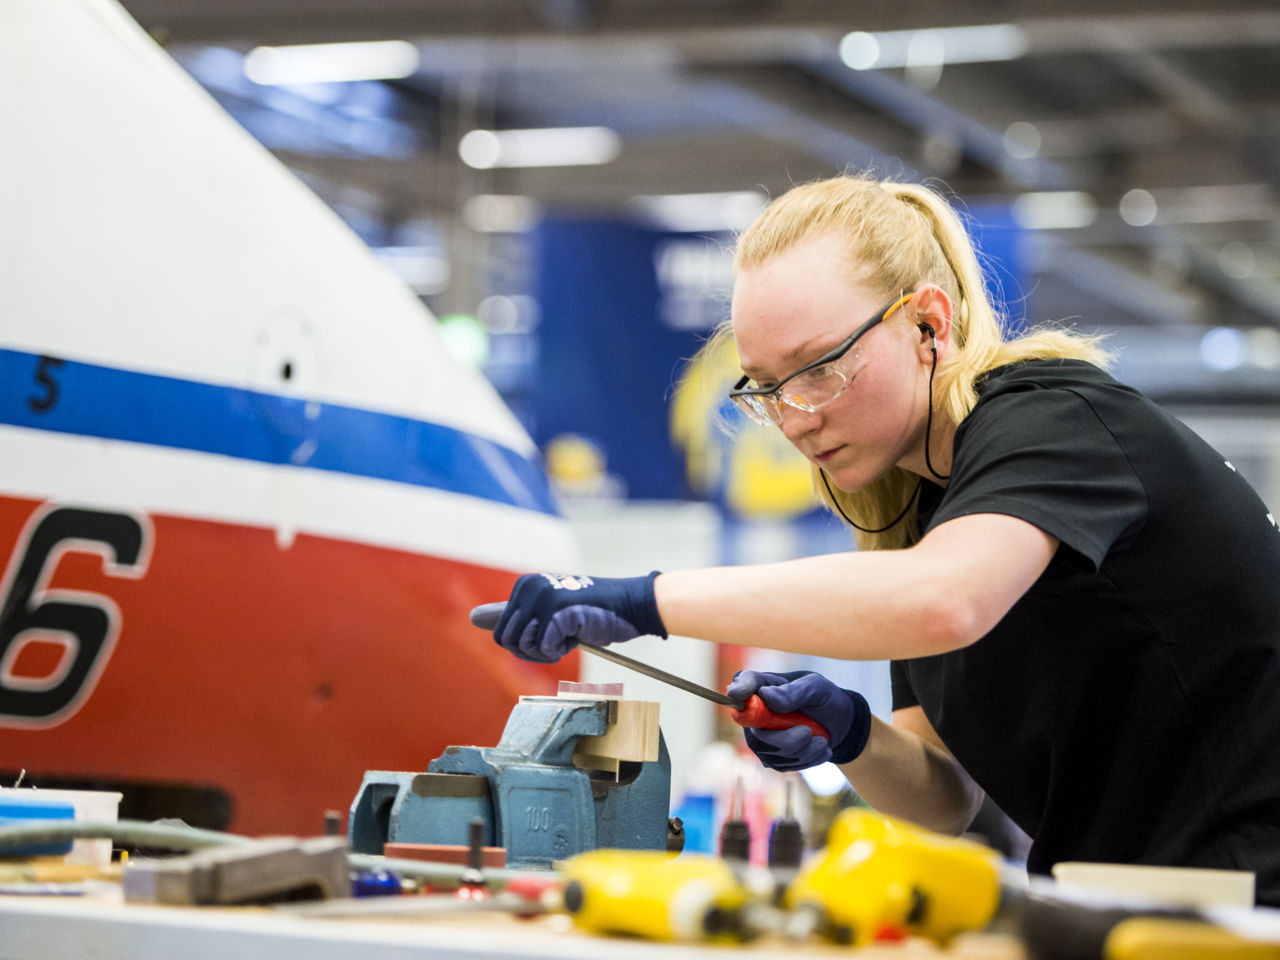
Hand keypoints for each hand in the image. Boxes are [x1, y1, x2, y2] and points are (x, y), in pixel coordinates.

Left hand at [493, 572, 666, 662]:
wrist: (632, 605)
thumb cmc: (593, 612)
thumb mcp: (548, 611)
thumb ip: (513, 616)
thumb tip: (472, 617)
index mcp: (523, 585)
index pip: (503, 632)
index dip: (528, 644)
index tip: (553, 630)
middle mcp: (528, 587)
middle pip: (508, 642)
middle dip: (533, 651)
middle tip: (559, 638)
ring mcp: (542, 598)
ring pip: (524, 647)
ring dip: (547, 652)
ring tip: (568, 634)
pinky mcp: (556, 612)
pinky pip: (546, 650)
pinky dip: (563, 650)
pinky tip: (579, 633)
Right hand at [727, 670, 870, 770]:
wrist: (839, 723)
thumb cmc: (824, 699)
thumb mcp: (817, 689)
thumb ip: (794, 692)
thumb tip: (766, 697)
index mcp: (763, 685)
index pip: (743, 683)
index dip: (739, 690)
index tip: (739, 694)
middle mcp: (755, 712)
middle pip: (756, 734)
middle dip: (786, 740)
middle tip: (808, 733)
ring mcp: (760, 737)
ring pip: (772, 754)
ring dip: (803, 750)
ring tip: (821, 740)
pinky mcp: (771, 757)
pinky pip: (783, 766)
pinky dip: (807, 759)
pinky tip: (818, 748)